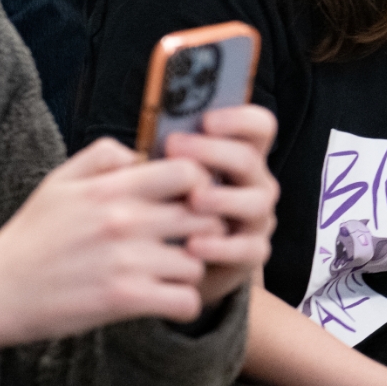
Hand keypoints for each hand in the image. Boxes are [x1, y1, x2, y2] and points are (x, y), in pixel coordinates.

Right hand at [0, 138, 222, 354]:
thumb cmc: (32, 237)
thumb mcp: (59, 182)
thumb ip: (104, 156)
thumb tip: (142, 153)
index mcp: (111, 189)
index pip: (189, 172)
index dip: (202, 185)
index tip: (193, 200)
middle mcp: (124, 221)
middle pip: (205, 216)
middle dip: (207, 228)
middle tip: (193, 239)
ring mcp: (127, 261)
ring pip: (199, 261)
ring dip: (192, 269)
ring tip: (173, 272)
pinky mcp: (124, 300)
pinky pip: (186, 300)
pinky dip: (184, 303)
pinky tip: (168, 299)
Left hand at [164, 105, 279, 305]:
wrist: (163, 266)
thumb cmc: (156, 213)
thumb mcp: (151, 183)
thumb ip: (147, 162)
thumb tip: (129, 153)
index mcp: (235, 156)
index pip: (257, 127)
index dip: (239, 119)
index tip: (205, 120)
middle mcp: (253, 183)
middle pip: (250, 159)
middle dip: (215, 152)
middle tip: (174, 148)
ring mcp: (256, 218)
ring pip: (257, 202)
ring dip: (225, 198)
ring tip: (194, 199)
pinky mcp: (252, 252)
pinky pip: (248, 248)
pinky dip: (222, 246)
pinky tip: (193, 245)